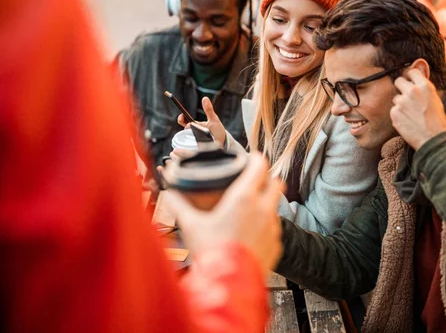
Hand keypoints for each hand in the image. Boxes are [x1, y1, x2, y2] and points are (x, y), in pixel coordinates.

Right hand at [163, 152, 283, 273]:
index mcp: (244, 198)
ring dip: (266, 202)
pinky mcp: (276, 244)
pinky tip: (251, 232)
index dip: (256, 159)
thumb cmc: (210, 254)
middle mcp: (263, 209)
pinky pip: (275, 227)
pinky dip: (266, 225)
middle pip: (276, 182)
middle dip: (266, 179)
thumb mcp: (191, 225)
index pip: (260, 166)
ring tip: (250, 209)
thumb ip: (179, 204)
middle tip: (253, 181)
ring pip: (276, 205)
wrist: (228, 286)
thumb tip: (169, 192)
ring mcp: (273, 227)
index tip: (250, 158)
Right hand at [177, 97, 226, 147]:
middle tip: (192, 126)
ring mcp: (194, 142)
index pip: (184, 122)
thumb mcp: (214, 119)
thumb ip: (209, 110)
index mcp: (195, 126)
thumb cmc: (217, 130)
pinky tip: (199, 144)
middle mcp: (192, 134)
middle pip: (184, 131)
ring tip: (201, 135)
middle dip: (188, 128)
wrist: (223, 143)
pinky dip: (193, 147)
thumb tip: (205, 98)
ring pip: (188, 140)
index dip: (181, 119)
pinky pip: (191, 148)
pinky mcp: (197, 149)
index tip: (182, 115)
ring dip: (192, 137)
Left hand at [390, 69, 445, 149]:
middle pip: (399, 81)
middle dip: (401, 87)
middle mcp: (412, 91)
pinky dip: (398, 115)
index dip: (410, 77)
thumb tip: (416, 82)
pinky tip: (407, 121)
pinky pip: (393, 110)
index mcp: (424, 86)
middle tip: (406, 96)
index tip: (410, 81)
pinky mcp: (394, 113)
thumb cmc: (438, 121)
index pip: (411, 72)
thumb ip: (424, 89)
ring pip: (396, 97)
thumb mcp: (435, 99)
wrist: (433, 138)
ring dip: (400, 103)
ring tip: (410, 114)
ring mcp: (401, 102)